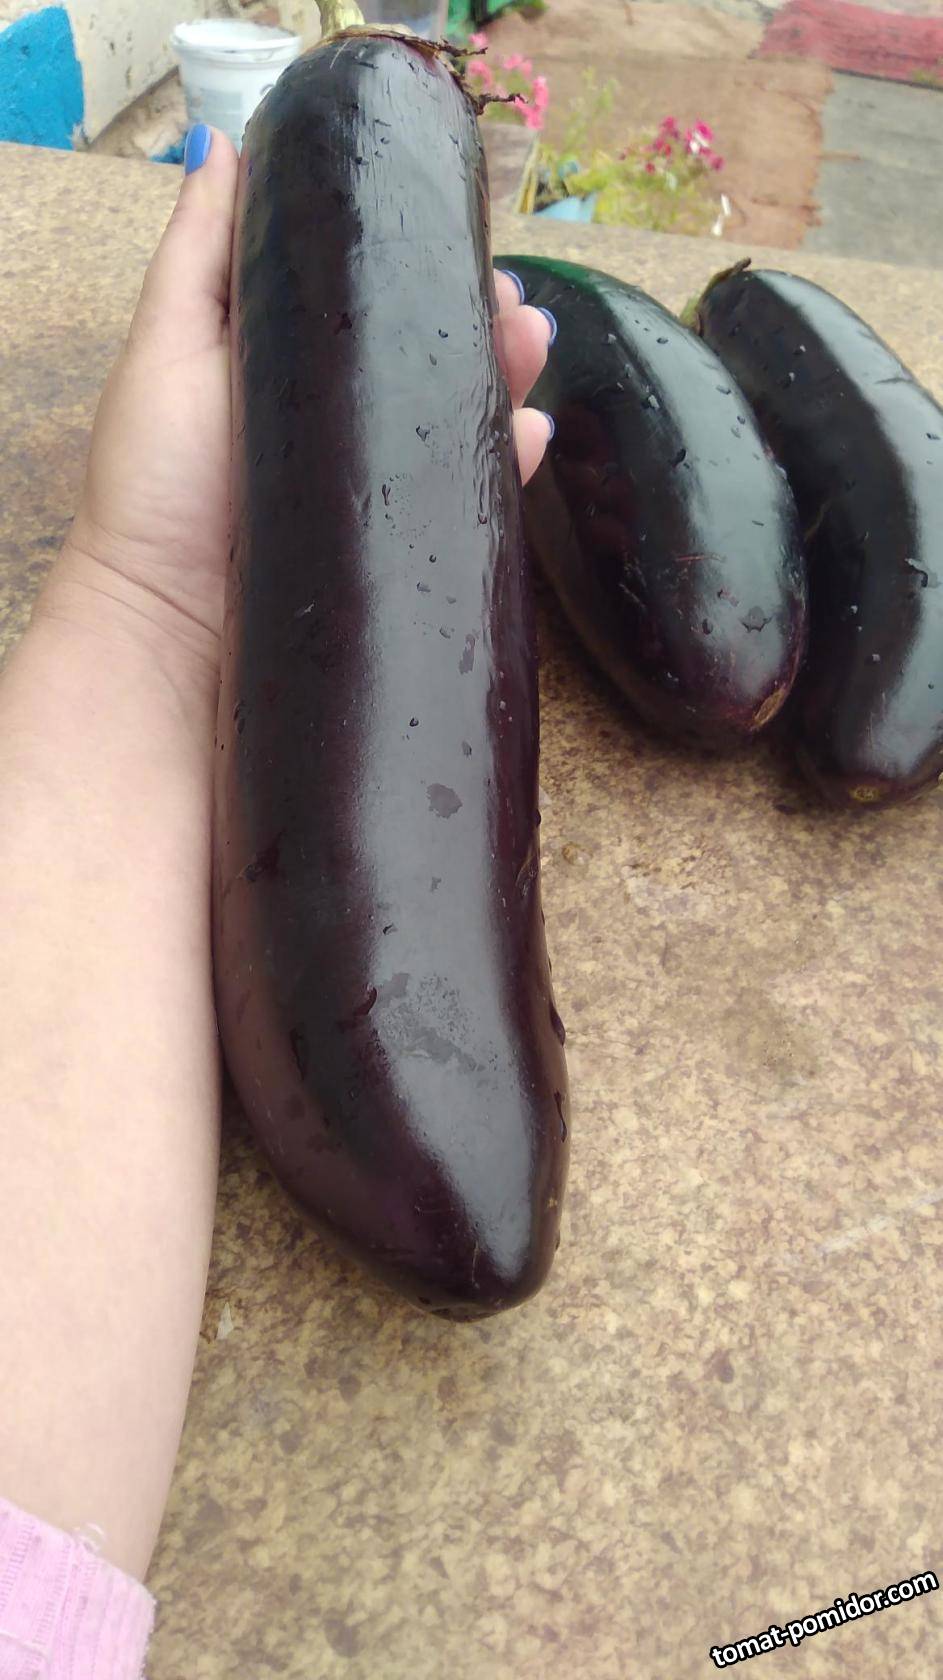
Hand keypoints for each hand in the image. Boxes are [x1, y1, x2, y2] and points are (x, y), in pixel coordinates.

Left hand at [60, 126, 554, 682]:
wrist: (170, 634)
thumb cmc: (154, 490)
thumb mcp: (169, 349)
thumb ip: (200, 256)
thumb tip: (225, 145)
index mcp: (291, 371)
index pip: (371, 303)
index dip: (417, 265)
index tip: (456, 233)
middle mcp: (340, 428)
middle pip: (428, 355)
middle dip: (480, 318)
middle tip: (511, 302)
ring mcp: (376, 493)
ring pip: (461, 420)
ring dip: (508, 375)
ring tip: (532, 345)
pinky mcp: (402, 551)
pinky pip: (472, 500)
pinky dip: (512, 463)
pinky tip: (533, 434)